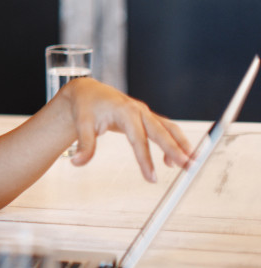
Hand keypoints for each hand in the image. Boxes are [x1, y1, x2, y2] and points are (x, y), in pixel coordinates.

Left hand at [59, 77, 191, 180]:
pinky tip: (172, 161)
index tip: (151, 177)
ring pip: (169, 128)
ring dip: (182, 144)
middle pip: (161, 131)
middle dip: (176, 150)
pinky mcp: (147, 117)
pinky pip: (165, 129)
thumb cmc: (86, 106)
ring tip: (191, 164)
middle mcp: (139, 110)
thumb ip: (84, 146)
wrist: (88, 91)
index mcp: (124, 111)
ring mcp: (145, 112)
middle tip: (188, 167)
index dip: (145, 159)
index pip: (138, 138)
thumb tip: (77, 163)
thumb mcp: (81, 125)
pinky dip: (174, 142)